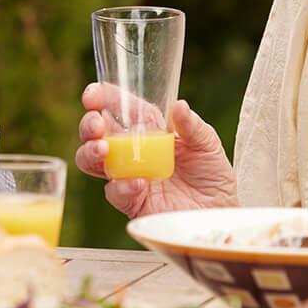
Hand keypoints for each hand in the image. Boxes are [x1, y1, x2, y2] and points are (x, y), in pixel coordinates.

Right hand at [74, 82, 237, 218]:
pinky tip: (138, 183)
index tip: (93, 95)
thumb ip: (192, 126)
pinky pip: (115, 192)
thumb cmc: (212, 176)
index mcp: (148, 129)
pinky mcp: (131, 201)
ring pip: (91, 161)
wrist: (218, 212)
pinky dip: (121, 186)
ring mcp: (128, 175)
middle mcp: (132, 151)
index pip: (120, 108)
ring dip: (90, 152)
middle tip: (96, 124)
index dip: (103, 98)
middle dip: (88, 125)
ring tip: (102, 148)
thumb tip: (178, 105)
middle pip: (96, 133)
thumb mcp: (208, 145)